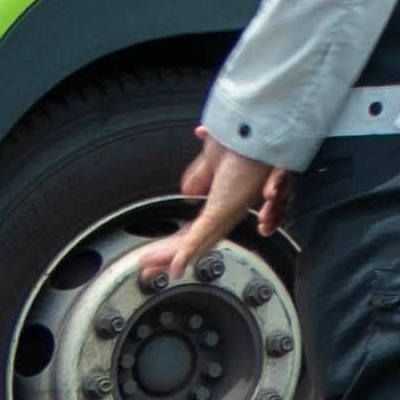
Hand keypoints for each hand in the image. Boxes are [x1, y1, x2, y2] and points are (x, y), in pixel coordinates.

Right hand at [138, 136, 280, 284]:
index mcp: (222, 201)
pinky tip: (175, 266)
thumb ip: (199, 178)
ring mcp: (225, 212)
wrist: (253, 131)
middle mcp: (226, 211)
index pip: (196, 230)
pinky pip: (202, 235)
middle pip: (195, 242)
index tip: (157, 254)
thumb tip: (188, 195)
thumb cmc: (242, 141)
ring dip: (171, 256)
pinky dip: (186, 252)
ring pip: (196, 244)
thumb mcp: (211, 161)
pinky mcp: (222, 210)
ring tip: (150, 265)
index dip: (177, 243)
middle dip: (169, 256)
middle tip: (146, 269)